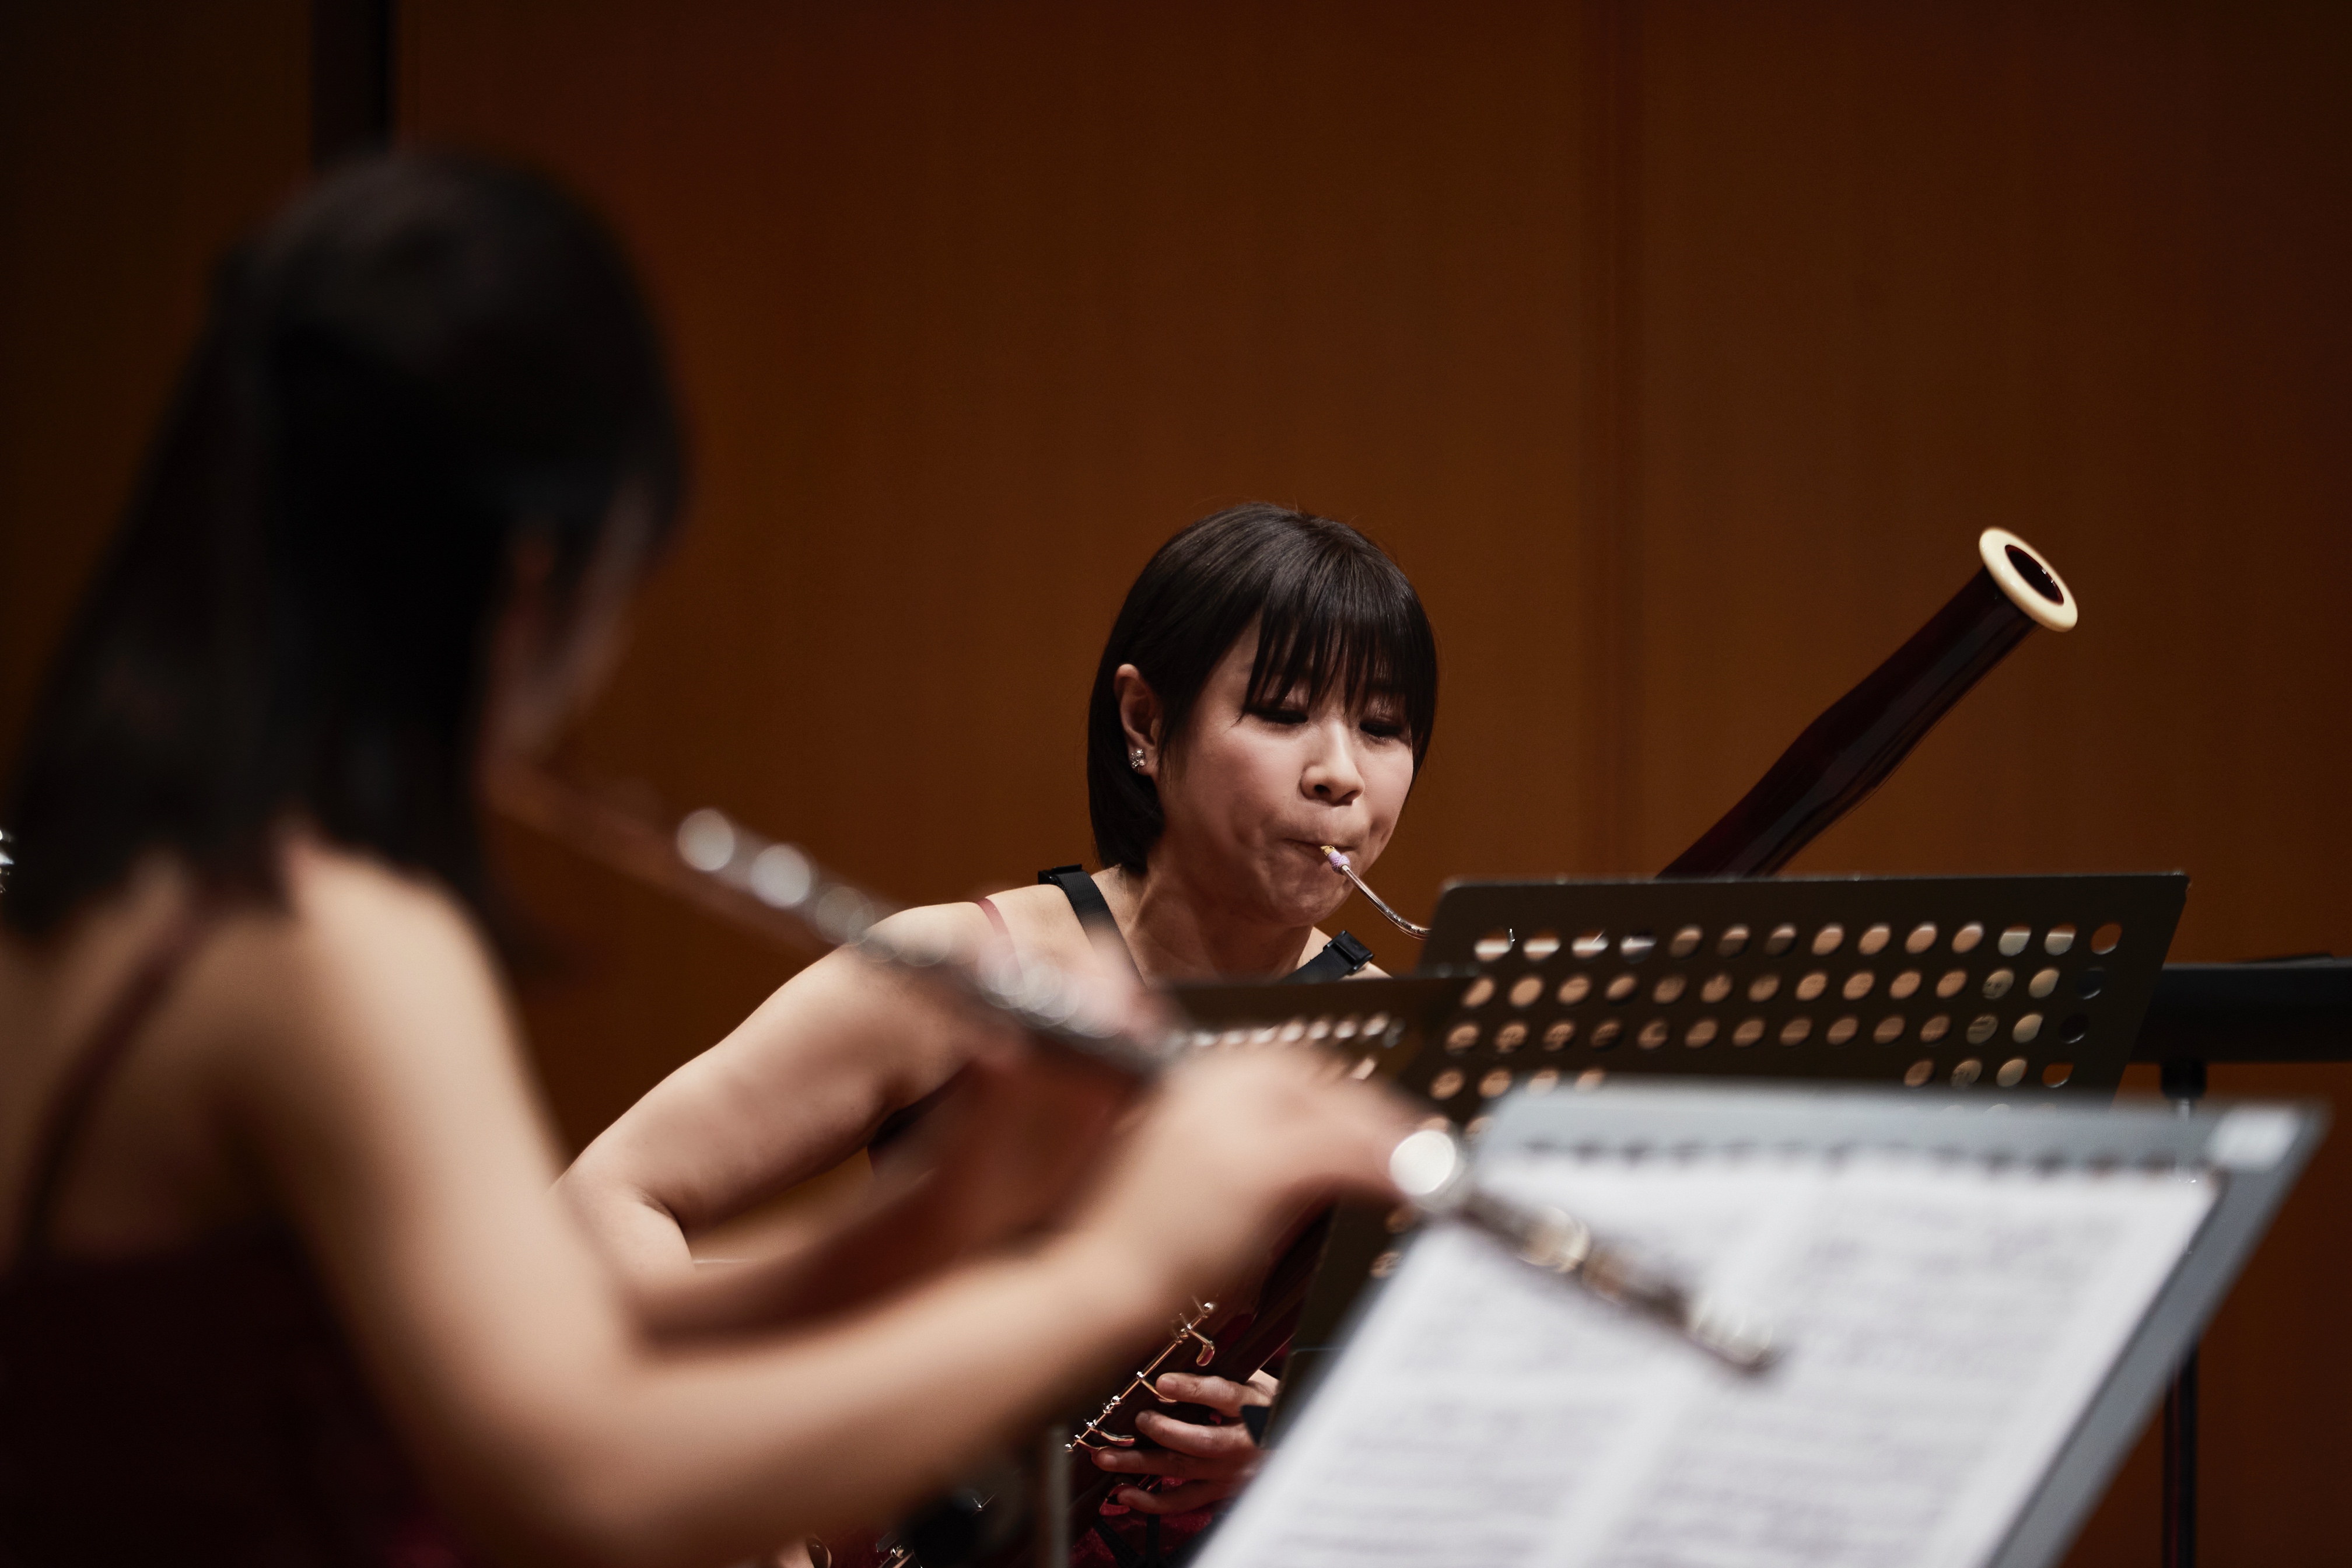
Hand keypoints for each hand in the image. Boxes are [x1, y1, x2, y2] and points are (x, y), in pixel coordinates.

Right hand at [1067, 1050, 1411, 1311]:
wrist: (1099, 1283)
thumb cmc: (1143, 1243)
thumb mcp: (1195, 1171)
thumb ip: (1245, 1143)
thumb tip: (1319, 1149)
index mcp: (1195, 1078)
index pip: (1293, 1070)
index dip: (1346, 1097)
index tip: (1383, 1123)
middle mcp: (1213, 1084)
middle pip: (1323, 1083)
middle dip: (1376, 1114)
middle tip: (1421, 1147)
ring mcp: (1233, 1121)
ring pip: (1340, 1116)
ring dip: (1393, 1141)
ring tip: (1432, 1168)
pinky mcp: (1255, 1165)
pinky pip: (1342, 1155)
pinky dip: (1387, 1167)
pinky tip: (1415, 1186)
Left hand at [1089, 1371, 1277, 1513]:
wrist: (1299, 1449)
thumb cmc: (1271, 1410)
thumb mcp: (1260, 1384)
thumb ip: (1227, 1374)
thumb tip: (1185, 1356)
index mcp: (1253, 1408)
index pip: (1223, 1397)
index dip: (1192, 1389)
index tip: (1162, 1382)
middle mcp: (1240, 1444)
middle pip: (1199, 1441)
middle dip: (1162, 1431)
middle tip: (1136, 1420)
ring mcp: (1228, 1473)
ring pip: (1182, 1471)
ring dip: (1141, 1465)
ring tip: (1107, 1459)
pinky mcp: (1218, 1492)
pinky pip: (1183, 1502)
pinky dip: (1152, 1502)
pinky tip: (1125, 1494)